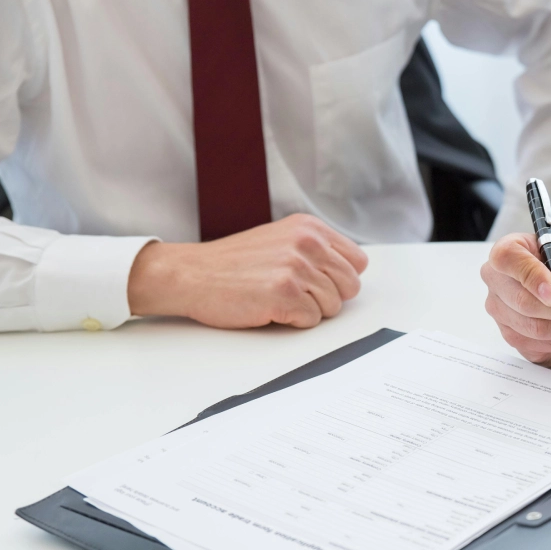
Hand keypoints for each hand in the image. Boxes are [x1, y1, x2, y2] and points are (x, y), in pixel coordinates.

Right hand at [127, 214, 368, 328]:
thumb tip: (349, 273)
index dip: (340, 279)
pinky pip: (312, 320)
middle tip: (297, 295)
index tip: (318, 282)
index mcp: (310, 228)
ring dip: (308, 310)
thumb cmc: (233, 263)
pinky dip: (293, 321)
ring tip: (278, 298)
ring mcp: (297, 267)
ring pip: (333, 306)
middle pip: (350, 286)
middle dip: (328, 297)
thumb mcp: (281, 240)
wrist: (192, 274)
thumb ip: (316, 250)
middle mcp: (307, 243)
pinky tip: (270, 308)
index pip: (357, 262)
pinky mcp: (285, 293)